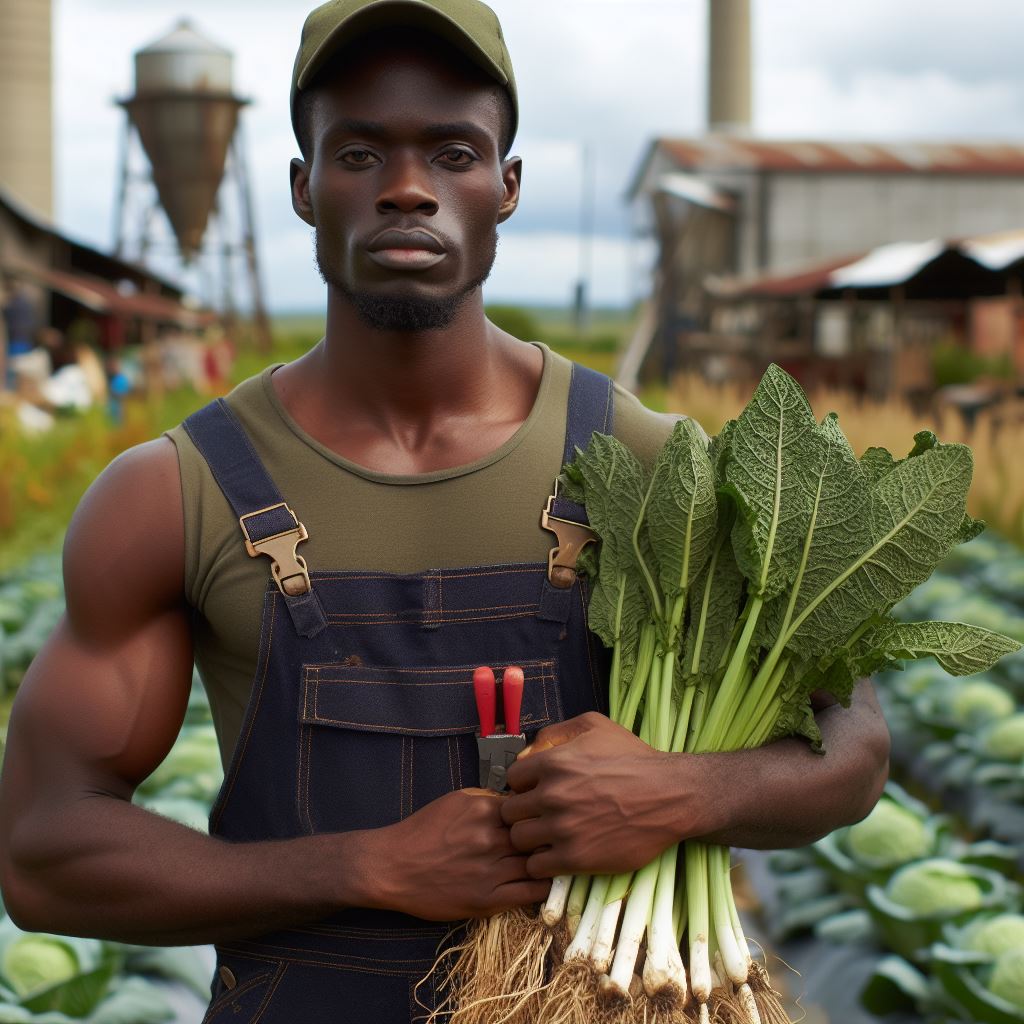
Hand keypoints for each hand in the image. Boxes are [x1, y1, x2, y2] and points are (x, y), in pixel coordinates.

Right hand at [372, 789, 549, 919]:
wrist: (392, 867)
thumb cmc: (423, 831)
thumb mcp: (455, 800)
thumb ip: (489, 798)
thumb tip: (518, 800)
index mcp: (484, 810)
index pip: (529, 809)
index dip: (540, 814)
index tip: (546, 817)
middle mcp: (490, 839)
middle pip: (537, 836)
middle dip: (549, 837)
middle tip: (560, 838)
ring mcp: (490, 871)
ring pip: (538, 864)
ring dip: (550, 861)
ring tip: (558, 859)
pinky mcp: (487, 900)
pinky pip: (530, 893)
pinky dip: (543, 886)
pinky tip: (546, 880)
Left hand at [501, 712, 698, 877]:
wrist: (670, 796)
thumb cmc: (633, 758)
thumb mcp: (594, 726)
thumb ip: (555, 732)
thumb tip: (528, 752)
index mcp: (553, 763)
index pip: (512, 779)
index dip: (523, 786)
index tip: (537, 792)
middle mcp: (553, 795)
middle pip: (510, 812)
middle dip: (522, 813)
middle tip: (540, 816)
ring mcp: (563, 828)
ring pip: (518, 840)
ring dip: (530, 839)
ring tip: (548, 837)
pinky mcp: (576, 858)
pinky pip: (536, 866)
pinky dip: (542, 863)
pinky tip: (558, 854)